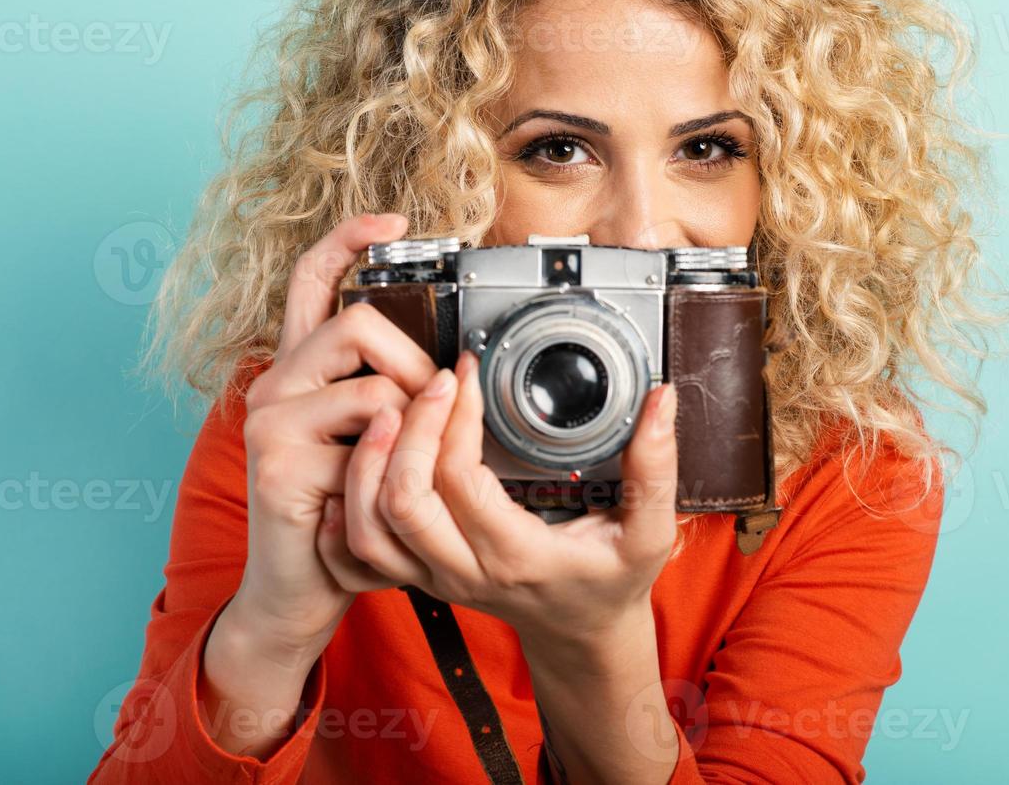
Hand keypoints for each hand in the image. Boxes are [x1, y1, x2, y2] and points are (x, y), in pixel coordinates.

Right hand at [203, 212, 439, 679]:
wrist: (304, 591)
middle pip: (359, 322)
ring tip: (411, 455)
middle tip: (438, 403)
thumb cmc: (347, 517)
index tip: (392, 219)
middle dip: (417, 360)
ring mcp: (270, 420)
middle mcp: (276, 385)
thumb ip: (395, 399)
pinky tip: (378, 489)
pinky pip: (367, 430)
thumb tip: (449, 367)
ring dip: (415, 414)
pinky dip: (396, 455)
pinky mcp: (276, 460)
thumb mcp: (377, 446)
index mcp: (300, 372)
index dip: (347, 238)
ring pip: (372, 376)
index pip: (312, 282)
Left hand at [316, 347, 681, 646]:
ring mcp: (434, 577)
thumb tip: (660, 402)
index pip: (460, 483)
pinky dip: (348, 505)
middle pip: (401, 502)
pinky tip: (357, 463)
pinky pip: (359, 550)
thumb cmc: (611, 583)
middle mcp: (465, 571)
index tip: (467, 372)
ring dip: (367, 464)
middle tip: (429, 381)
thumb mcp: (648, 532)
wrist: (582, 636)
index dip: (453, 420)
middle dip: (406, 431)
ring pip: (369, 528)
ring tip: (389, 410)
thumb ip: (656, 468)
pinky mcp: (417, 573)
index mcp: (517, 555)